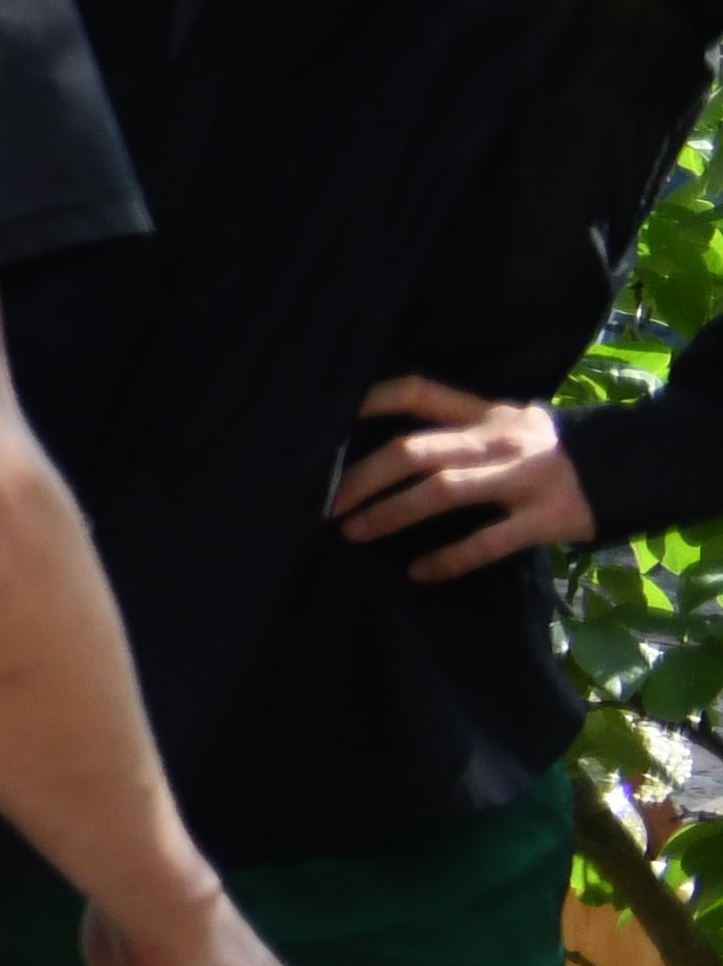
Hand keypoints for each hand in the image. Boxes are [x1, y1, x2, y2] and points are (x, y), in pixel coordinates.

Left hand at [340, 371, 594, 577]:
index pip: (417, 392)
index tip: (326, 419)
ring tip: (354, 532)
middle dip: (364, 476)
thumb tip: (388, 452)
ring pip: (444, 490)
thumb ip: (463, 429)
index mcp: (487, 412)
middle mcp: (500, 439)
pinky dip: (451, 558)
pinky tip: (421, 573)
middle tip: (326, 502)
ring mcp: (525, 478)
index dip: (369, 401)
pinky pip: (490, 540)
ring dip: (392, 513)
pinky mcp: (549, 517)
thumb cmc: (554, 450)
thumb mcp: (512, 424)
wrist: (639, 464)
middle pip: (417, 449)